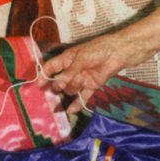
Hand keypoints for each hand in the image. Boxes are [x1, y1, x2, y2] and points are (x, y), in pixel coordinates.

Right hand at [38, 30, 154, 112]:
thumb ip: (70, 72)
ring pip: (71, 89)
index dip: (44, 76)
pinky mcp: (93, 85)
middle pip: (60, 81)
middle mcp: (73, 69)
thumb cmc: (99, 49)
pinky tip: (71, 111)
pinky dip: (78, 103)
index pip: (51, 67)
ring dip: (72, 89)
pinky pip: (83, 96)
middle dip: (58, 86)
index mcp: (68, 58)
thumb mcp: (81, 58)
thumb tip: (59, 84)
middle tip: (58, 89)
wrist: (120, 52)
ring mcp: (83, 78)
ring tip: (79, 82)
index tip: (39, 86)